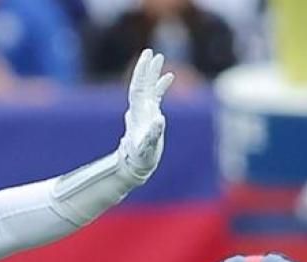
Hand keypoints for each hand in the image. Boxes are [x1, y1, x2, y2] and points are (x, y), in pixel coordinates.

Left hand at [117, 49, 173, 182]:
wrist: (136, 165)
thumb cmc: (141, 157)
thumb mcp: (147, 146)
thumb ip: (153, 134)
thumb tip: (160, 120)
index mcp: (137, 112)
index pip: (138, 86)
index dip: (142, 72)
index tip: (147, 57)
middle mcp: (139, 108)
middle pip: (141, 83)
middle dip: (146, 68)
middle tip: (151, 51)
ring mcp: (144, 111)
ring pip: (148, 87)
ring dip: (154, 73)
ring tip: (160, 58)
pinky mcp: (151, 115)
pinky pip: (156, 96)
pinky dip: (162, 86)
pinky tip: (170, 76)